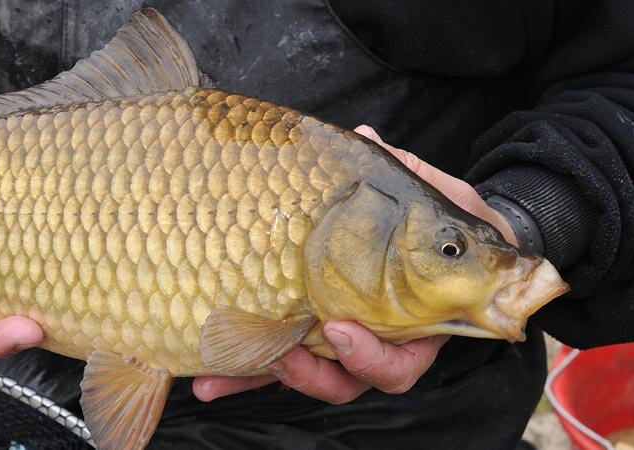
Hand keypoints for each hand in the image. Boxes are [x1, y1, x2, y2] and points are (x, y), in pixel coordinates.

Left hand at [192, 125, 516, 404]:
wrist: (414, 227)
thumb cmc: (430, 215)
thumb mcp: (425, 193)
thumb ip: (404, 174)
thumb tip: (366, 136)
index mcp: (413, 322)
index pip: (399, 362)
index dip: (372, 358)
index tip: (339, 330)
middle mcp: (372, 339)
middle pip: (346, 380)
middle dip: (312, 375)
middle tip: (284, 356)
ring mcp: (331, 341)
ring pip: (302, 375)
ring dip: (264, 375)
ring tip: (223, 371)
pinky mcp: (297, 336)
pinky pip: (271, 360)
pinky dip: (239, 371)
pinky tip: (203, 380)